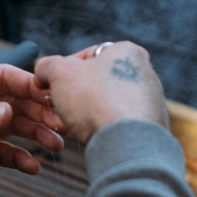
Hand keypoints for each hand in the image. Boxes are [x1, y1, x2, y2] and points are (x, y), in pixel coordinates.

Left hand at [0, 64, 67, 196]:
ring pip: (13, 128)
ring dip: (35, 135)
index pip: (0, 77)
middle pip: (14, 103)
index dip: (26, 84)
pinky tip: (32, 167)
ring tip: (55, 146)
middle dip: (38, 113)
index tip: (49, 95)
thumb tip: (8, 113)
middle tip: (60, 125)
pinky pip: (2, 153)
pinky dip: (19, 158)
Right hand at [33, 41, 167, 145]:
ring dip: (91, 113)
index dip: (63, 71)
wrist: (127, 144)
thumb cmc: (97, 102)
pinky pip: (122, 124)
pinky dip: (107, 128)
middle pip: (100, 81)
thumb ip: (48, 65)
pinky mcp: (152, 126)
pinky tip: (97, 136)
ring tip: (78, 125)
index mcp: (128, 52)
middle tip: (62, 108)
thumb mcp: (60, 73)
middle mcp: (145, 73)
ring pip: (110, 103)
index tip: (51, 86)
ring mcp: (152, 101)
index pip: (87, 56)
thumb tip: (43, 68)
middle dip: (79, 94)